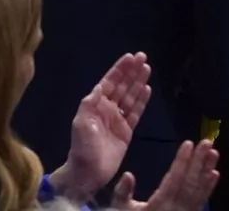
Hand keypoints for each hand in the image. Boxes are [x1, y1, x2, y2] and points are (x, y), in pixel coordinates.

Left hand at [48, 53, 152, 201]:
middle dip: (132, 72)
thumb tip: (99, 86)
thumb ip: (89, 104)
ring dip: (138, 82)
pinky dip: (142, 101)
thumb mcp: (81, 124)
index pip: (109, 83)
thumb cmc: (82, 147)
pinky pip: (136, 112)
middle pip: (122, 86)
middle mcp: (107, 109)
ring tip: (147, 68)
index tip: (130, 57)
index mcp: (95, 106)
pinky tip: (147, 89)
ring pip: (131, 96)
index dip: (119, 70)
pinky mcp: (127, 131)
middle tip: (143, 57)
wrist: (88, 172)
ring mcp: (118, 120)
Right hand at [110, 140, 220, 210]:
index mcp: (158, 206)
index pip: (173, 180)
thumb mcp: (120, 210)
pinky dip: (209, 188)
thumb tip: (128, 174)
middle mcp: (175, 210)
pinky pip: (201, 202)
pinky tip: (214, 174)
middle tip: (207, 142)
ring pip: (198, 191)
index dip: (181, 161)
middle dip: (199, 161)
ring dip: (207, 171)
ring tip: (214, 153)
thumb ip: (122, 193)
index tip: (188, 144)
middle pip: (189, 183)